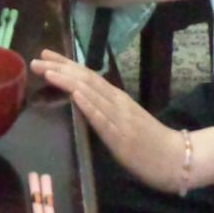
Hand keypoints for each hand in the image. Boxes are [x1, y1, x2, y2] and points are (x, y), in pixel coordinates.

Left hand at [32, 49, 177, 188]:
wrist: (176, 158)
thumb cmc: (150, 142)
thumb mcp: (124, 119)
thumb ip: (105, 108)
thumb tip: (81, 100)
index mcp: (117, 98)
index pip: (87, 76)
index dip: (66, 64)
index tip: (45, 54)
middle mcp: (117, 102)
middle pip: (86, 80)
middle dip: (60, 69)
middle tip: (36, 59)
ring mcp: (120, 119)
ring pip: (92, 95)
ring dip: (68, 82)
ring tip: (48, 71)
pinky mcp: (121, 138)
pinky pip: (103, 120)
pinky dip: (89, 106)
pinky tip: (75, 96)